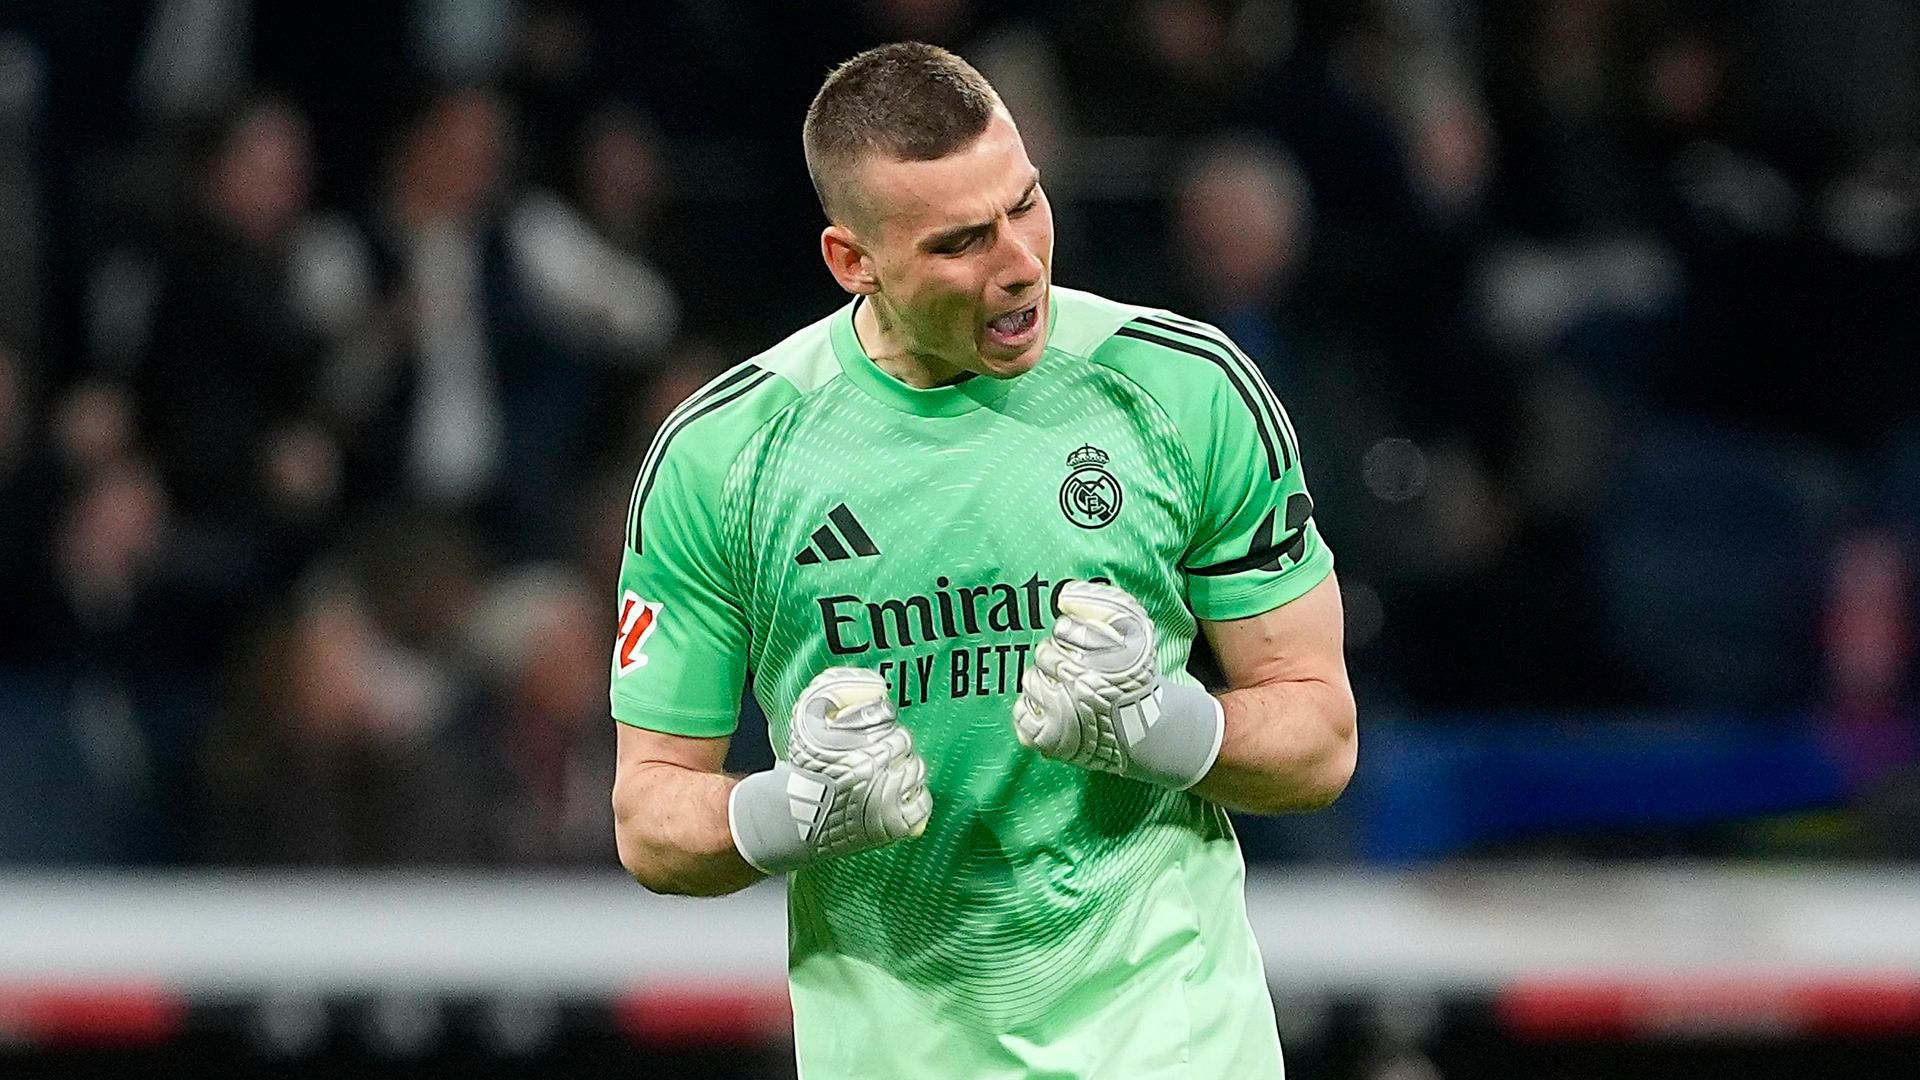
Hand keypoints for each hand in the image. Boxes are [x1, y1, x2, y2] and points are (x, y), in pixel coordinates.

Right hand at [730, 668, 931, 873]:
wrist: (795, 818)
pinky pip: (921, 803)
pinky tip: (901, 795)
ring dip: (905, 768)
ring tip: (888, 772)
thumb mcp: (807, 721)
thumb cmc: (805, 768)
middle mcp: (872, 770)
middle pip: (904, 743)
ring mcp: (885, 799)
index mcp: (854, 744)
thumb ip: (834, 693)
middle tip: (880, 752)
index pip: (888, 718)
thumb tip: (875, 686)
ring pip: (916, 770)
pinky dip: (915, 798)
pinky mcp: (892, 824)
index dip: (882, 722)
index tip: (875, 731)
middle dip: (893, 744)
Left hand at [1013, 582, 1223, 789]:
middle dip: (1058, 657)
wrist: (1143, 727)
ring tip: (1065, 689)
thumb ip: (1103, 603)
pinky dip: (1031, 708)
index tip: (1085, 646)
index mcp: (1101, 660)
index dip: (1072, 634)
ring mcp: (1061, 717)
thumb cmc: (1135, 675)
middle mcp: (1079, 688)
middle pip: (1044, 654)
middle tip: (1075, 669)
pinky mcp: (1049, 739)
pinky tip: (1050, 707)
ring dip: (1044, 681)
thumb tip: (1065, 597)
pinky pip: (1022, 712)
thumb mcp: (1135, 629)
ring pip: (1030, 680)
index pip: (1063, 630)